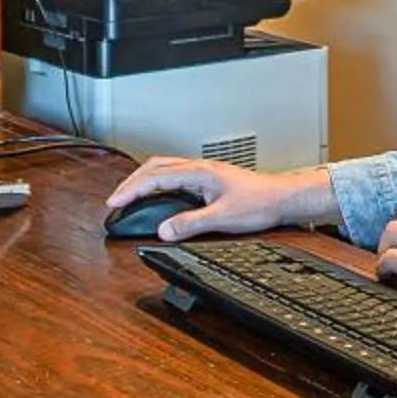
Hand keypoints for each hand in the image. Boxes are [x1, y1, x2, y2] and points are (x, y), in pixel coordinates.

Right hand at [103, 157, 334, 241]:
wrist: (282, 197)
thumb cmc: (260, 203)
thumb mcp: (222, 218)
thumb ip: (191, 224)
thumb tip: (163, 231)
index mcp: (199, 172)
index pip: (155, 177)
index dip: (131, 190)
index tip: (114, 202)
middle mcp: (199, 168)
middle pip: (155, 167)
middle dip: (131, 182)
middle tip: (115, 199)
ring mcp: (203, 172)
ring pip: (164, 168)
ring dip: (144, 180)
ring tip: (129, 196)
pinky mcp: (208, 179)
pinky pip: (175, 175)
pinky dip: (158, 183)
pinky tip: (157, 194)